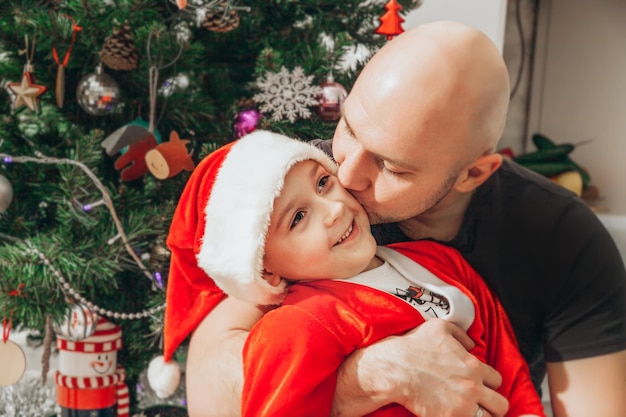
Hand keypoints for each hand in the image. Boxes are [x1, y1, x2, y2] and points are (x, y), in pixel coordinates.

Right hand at [332, 319, 507, 416]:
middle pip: (500, 405)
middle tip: (481, 402)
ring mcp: (462, 406)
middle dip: (492, 403)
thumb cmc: (414, 345)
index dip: (488, 381)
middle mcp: (473, 388)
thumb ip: (462, 334)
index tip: (478, 383)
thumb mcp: (439, 327)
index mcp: (474, 366)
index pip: (497, 380)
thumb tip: (471, 345)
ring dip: (482, 414)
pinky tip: (458, 415)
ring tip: (471, 412)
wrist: (394, 368)